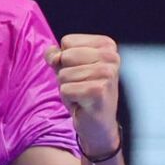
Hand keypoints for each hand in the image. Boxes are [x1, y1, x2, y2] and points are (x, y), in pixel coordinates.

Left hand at [45, 34, 120, 155]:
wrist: (98, 123)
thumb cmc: (83, 91)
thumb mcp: (67, 67)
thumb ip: (56, 55)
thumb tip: (52, 54)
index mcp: (107, 45)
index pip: (67, 41)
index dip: (65, 59)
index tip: (80, 72)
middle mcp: (111, 57)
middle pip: (65, 56)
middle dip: (65, 74)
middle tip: (80, 85)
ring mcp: (107, 74)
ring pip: (64, 74)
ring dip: (67, 88)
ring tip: (82, 94)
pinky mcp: (99, 91)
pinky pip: (65, 89)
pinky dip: (69, 99)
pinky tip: (82, 103)